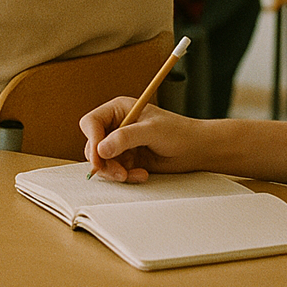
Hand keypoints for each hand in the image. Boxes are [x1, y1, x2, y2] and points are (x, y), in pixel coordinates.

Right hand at [80, 97, 199, 182]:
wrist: (195, 150)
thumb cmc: (178, 132)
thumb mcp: (151, 131)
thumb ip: (125, 138)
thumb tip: (101, 149)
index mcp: (118, 110)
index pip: (91, 123)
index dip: (92, 140)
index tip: (99, 158)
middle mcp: (116, 126)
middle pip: (93, 145)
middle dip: (104, 162)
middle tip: (120, 173)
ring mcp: (120, 144)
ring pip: (102, 161)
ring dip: (115, 172)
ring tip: (133, 174)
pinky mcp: (126, 159)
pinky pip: (114, 171)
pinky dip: (125, 176)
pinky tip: (142, 174)